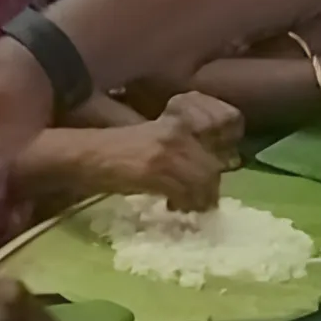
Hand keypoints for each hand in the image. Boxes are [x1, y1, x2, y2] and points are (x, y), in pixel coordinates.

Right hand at [92, 93, 240, 210]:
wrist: (87, 156)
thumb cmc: (120, 150)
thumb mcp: (159, 137)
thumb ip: (188, 145)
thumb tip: (221, 168)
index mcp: (181, 115)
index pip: (229, 119)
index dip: (232, 141)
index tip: (222, 160)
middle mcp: (180, 126)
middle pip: (216, 162)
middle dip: (209, 186)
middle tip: (197, 198)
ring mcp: (170, 145)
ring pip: (205, 179)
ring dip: (197, 199)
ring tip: (183, 205)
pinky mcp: (158, 165)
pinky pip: (187, 192)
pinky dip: (183, 204)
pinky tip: (170, 205)